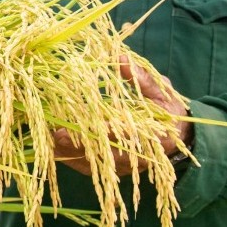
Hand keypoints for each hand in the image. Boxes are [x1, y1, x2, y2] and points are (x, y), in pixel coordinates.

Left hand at [53, 56, 191, 176]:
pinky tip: (53, 147)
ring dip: (70, 153)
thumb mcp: (161, 91)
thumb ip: (141, 78)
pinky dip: (71, 159)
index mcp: (152, 135)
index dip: (102, 130)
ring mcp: (125, 166)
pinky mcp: (114, 170)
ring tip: (48, 139)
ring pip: (94, 164)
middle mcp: (138, 155)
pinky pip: (89, 168)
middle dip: (79, 145)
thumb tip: (121, 57)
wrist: (178, 138)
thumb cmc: (168, 110)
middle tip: (56, 134)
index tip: (84, 124)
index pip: (124, 134)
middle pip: (105, 153)